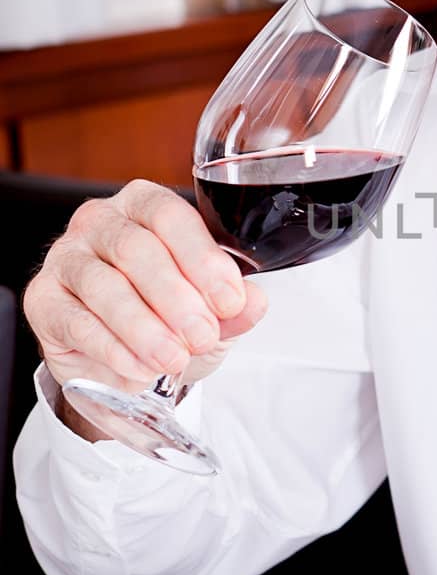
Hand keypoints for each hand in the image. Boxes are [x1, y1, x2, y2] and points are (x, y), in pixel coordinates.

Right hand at [23, 179, 267, 393]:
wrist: (126, 360)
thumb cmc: (169, 317)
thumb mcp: (211, 311)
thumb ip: (233, 306)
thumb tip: (255, 302)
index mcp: (145, 206)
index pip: (171, 216)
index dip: (202, 259)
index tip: (230, 302)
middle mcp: (100, 221)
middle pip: (136, 249)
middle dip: (175, 297)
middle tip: (202, 336)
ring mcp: (66, 257)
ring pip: (103, 285)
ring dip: (143, 326)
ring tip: (174, 358)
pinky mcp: (43, 299)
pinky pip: (76, 321)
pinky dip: (112, 348)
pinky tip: (139, 368)